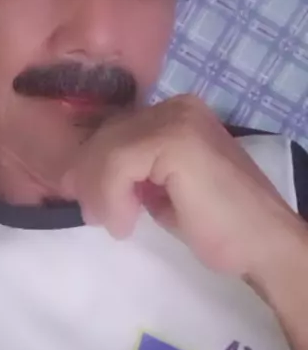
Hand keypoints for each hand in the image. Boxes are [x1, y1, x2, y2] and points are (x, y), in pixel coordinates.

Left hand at [63, 95, 303, 279]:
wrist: (264, 243)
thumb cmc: (221, 225)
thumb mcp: (165, 189)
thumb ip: (135, 174)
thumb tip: (87, 176)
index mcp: (177, 113)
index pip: (116, 128)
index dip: (91, 162)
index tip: (84, 198)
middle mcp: (177, 106)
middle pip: (107, 134)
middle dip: (89, 176)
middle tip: (92, 215)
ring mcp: (178, 119)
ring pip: (107, 149)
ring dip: (100, 192)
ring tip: (115, 224)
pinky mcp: (175, 140)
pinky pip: (118, 165)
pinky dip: (112, 197)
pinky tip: (125, 223)